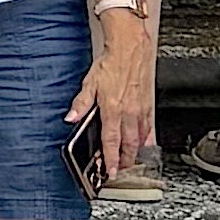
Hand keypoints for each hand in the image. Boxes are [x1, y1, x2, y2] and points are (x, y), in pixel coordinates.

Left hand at [74, 9, 156, 175]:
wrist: (131, 48)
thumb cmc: (111, 62)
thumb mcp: (90, 82)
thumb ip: (81, 102)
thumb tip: (71, 117)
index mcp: (112, 109)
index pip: (111, 141)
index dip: (110, 159)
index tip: (109, 171)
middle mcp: (128, 113)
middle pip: (128, 145)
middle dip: (123, 161)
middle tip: (118, 170)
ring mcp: (140, 110)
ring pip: (139, 139)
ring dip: (134, 153)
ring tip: (128, 161)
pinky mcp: (147, 105)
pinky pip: (148, 127)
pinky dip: (145, 138)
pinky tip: (143, 143)